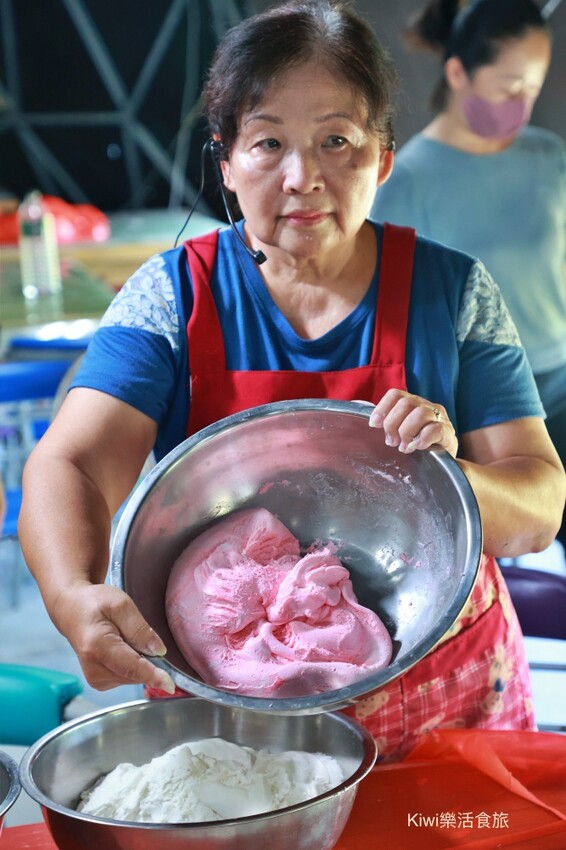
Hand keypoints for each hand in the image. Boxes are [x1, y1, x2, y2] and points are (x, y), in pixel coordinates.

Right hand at [53, 583, 175, 692]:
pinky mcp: (98, 681)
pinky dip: (130, 664)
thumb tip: (159, 651)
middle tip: (132, 633)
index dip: (153, 676)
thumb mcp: (121, 605)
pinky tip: (120, 648)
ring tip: (122, 638)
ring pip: (133, 677)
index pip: (131, 667)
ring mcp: (94, 677)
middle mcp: (93, 668)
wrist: (72, 610)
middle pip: (135, 673)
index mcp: (98, 646)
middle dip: (146, 659)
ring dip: (137, 661)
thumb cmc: (94, 604)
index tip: (170, 685)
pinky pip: (127, 676)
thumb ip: (140, 628)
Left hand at [368, 389, 457, 456]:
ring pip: (420, 414)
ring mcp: (440, 419)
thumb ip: (391, 425)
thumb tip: (373, 423)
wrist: (444, 464)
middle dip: (392, 423)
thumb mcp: (402, 433)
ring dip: (406, 432)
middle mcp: (428, 406)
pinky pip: (435, 429)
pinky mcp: (448, 433)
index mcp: (414, 404)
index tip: (374, 424)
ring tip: (404, 447)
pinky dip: (421, 439)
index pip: (396, 395)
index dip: (382, 407)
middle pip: (406, 403)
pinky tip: (415, 447)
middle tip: (391, 442)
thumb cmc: (419, 447)